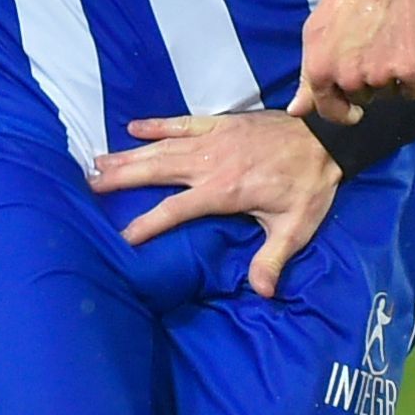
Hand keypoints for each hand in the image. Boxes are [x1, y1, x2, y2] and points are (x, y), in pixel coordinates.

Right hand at [88, 111, 340, 293]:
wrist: (327, 137)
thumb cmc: (310, 185)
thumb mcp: (296, 227)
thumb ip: (273, 258)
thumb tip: (263, 293)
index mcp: (223, 191)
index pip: (174, 210)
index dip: (147, 224)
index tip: (122, 237)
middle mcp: (210, 163)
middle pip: (156, 171)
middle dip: (122, 178)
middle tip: (88, 184)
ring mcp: (213, 139)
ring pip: (161, 147)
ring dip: (129, 154)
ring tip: (97, 161)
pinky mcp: (221, 122)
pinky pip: (181, 121)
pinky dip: (157, 124)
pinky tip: (133, 127)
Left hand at [292, 0, 414, 125]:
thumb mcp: (315, 35)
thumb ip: (306, 78)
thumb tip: (296, 111)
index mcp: (319, 71)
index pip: (330, 112)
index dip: (342, 110)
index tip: (353, 110)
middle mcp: (348, 78)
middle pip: (362, 100)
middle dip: (367, 81)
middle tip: (370, 45)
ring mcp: (380, 76)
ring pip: (388, 94)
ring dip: (390, 76)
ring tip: (387, 40)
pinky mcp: (411, 70)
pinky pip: (413, 91)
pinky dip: (413, 76)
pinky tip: (407, 48)